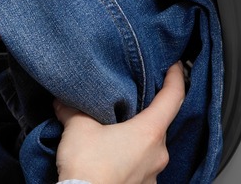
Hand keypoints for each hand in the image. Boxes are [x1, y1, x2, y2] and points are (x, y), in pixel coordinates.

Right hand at [54, 62, 185, 183]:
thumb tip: (64, 103)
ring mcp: (152, 175)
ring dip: (133, 140)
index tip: (175, 67)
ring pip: (148, 149)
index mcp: (149, 132)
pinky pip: (139, 168)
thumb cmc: (88, 169)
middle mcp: (157, 154)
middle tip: (127, 104)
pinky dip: (127, 159)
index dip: (176, 78)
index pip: (173, 97)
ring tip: (111, 135)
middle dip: (142, 114)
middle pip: (158, 124)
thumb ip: (74, 110)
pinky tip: (108, 158)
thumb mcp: (78, 127)